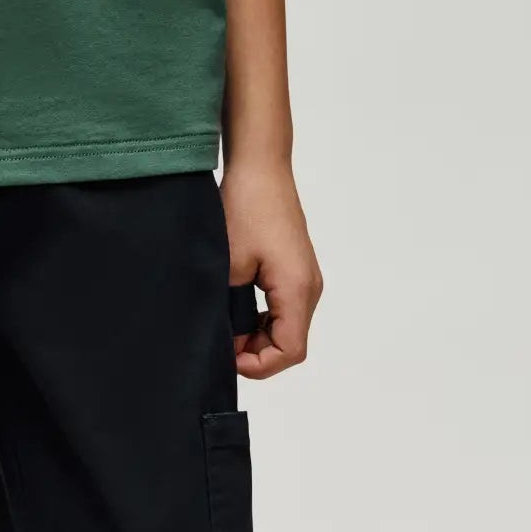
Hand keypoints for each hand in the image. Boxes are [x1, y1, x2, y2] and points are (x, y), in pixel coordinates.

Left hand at [219, 158, 322, 379]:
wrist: (260, 167)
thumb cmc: (246, 207)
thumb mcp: (229, 263)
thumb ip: (229, 306)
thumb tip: (222, 336)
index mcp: (297, 289)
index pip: (290, 350)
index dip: (259, 364)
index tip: (227, 357)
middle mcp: (309, 288)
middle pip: (291, 342)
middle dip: (256, 352)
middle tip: (221, 342)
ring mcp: (305, 277)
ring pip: (288, 326)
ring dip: (259, 334)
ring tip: (226, 325)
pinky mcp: (296, 268)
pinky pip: (285, 307)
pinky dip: (264, 317)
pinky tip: (237, 308)